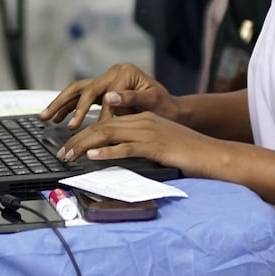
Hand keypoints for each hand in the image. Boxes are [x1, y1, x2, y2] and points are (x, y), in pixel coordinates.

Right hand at [40, 63, 179, 128]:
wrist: (173, 108)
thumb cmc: (165, 106)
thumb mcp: (152, 101)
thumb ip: (131, 98)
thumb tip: (109, 96)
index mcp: (124, 73)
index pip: (99, 93)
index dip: (88, 111)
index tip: (81, 129)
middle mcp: (112, 73)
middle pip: (80, 87)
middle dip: (62, 103)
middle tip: (47, 116)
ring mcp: (107, 81)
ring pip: (77, 91)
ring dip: (61, 104)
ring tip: (45, 117)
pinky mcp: (105, 90)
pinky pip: (82, 98)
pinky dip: (70, 107)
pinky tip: (59, 117)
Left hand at [59, 110, 222, 177]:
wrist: (213, 155)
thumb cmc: (188, 153)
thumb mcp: (157, 145)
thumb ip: (136, 147)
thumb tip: (113, 156)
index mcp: (141, 119)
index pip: (105, 124)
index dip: (83, 135)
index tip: (68, 147)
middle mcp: (142, 121)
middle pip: (101, 127)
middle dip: (77, 140)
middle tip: (60, 153)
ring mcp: (149, 132)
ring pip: (109, 134)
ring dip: (84, 146)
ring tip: (68, 156)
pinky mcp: (156, 146)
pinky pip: (127, 147)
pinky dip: (107, 151)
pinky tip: (93, 156)